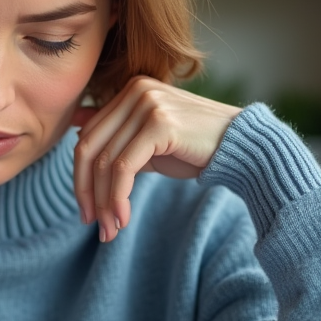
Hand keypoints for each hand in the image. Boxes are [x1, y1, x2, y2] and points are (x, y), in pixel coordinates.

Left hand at [72, 76, 240, 242]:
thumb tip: (77, 130)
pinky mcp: (159, 124)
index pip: (89, 137)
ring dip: (104, 202)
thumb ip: (118, 137)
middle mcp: (135, 91)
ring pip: (106, 162)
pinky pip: (124, 168)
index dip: (81, 177)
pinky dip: (118, 197)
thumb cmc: (197, 148)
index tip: (87, 210)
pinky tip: (123, 218)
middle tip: (91, 222)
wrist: (243, 149)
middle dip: (86, 191)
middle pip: (90, 148)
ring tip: (109, 230)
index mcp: (130, 91)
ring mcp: (147, 104)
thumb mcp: (149, 142)